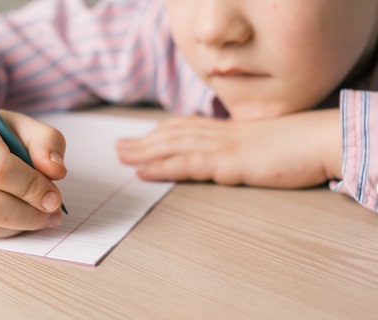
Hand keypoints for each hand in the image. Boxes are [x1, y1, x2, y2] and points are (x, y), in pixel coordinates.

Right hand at [0, 84, 66, 237]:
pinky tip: (20, 217)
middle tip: (53, 212)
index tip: (55, 197)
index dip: (31, 187)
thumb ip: (48, 142)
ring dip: (20, 225)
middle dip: (28, 214)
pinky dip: (5, 230)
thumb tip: (57, 171)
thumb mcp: (28, 127)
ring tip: (43, 216)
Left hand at [116, 109, 341, 187]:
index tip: (144, 135)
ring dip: (143, 152)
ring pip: (172, 147)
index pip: (187, 127)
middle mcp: (219, 135)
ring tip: (121, 156)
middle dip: (144, 142)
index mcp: (228, 130)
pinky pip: (186, 164)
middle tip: (120, 147)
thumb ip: (244, 147)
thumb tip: (233, 154)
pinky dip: (161, 167)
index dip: (162, 131)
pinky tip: (143, 171)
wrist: (319, 141)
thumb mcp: (265, 142)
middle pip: (172, 135)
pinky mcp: (227, 163)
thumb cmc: (297, 144)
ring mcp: (221, 147)